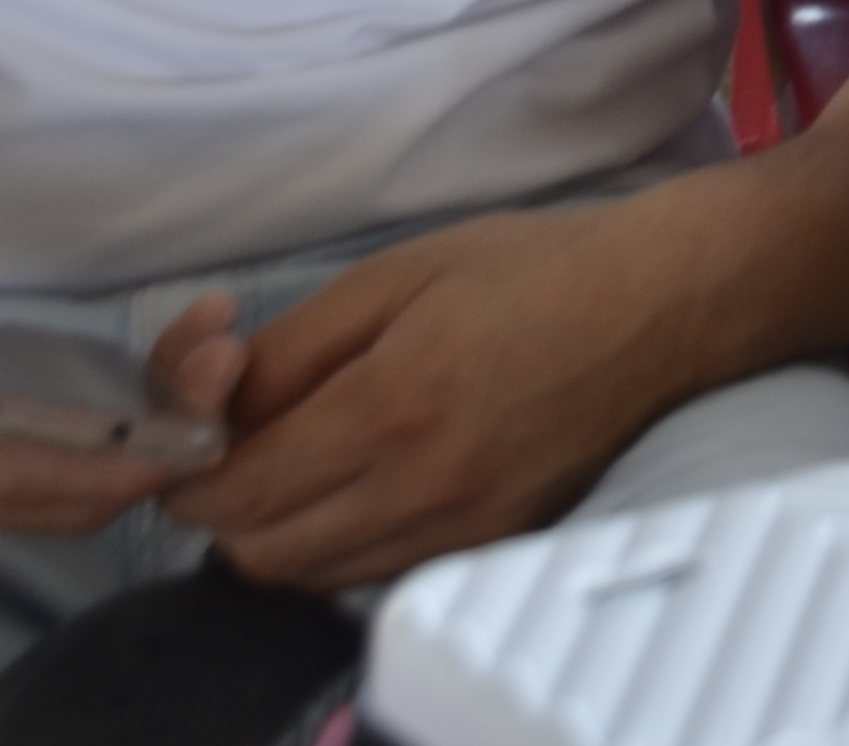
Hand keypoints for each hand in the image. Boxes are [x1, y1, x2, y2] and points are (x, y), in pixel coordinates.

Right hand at [0, 111, 231, 540]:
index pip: (24, 477)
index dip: (122, 455)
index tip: (207, 421)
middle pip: (52, 497)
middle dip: (150, 440)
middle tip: (226, 361)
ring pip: (40, 498)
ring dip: (128, 445)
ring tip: (202, 360)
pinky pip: (18, 483)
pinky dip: (88, 447)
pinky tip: (143, 382)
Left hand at [161, 204, 697, 590]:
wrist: (662, 303)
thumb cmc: (531, 270)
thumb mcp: (394, 274)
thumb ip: (291, 349)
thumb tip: (214, 408)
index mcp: (391, 407)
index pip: (236, 490)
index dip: (186, 467)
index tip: (194, 425)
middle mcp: (424, 489)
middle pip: (260, 554)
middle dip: (224, 504)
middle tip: (238, 442)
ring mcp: (463, 530)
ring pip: (312, 578)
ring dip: (279, 532)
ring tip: (299, 459)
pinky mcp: (492, 546)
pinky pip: (374, 574)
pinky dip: (340, 545)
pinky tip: (361, 481)